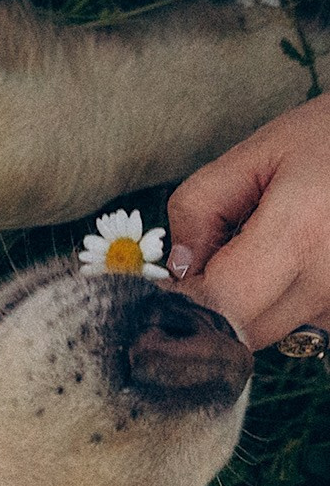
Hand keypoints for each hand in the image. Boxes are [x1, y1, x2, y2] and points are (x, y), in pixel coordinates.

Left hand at [165, 92, 329, 350]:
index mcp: (300, 232)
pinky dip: (280, 303)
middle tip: (213, 260)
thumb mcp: (257, 152)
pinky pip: (300, 326)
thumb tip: (177, 267)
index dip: (186, 297)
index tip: (170, 279)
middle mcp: (328, 279)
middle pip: (242, 331)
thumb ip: (201, 206)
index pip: (221, 302)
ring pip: (269, 333)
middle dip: (213, 304)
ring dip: (247, 306)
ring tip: (262, 252)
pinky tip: (290, 263)